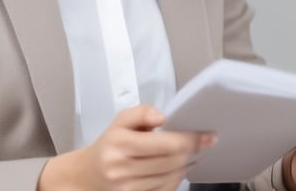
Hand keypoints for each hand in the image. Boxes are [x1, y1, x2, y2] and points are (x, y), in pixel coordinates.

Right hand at [38, 104, 216, 190]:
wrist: (88, 175)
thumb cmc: (109, 145)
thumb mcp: (120, 120)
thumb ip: (141, 112)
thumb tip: (162, 116)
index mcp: (120, 143)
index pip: (167, 144)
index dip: (192, 140)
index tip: (207, 136)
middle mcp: (122, 169)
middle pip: (173, 162)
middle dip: (193, 151)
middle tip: (203, 142)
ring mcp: (128, 188)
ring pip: (172, 178)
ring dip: (186, 165)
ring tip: (189, 154)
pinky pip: (165, 190)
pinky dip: (176, 178)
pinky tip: (177, 168)